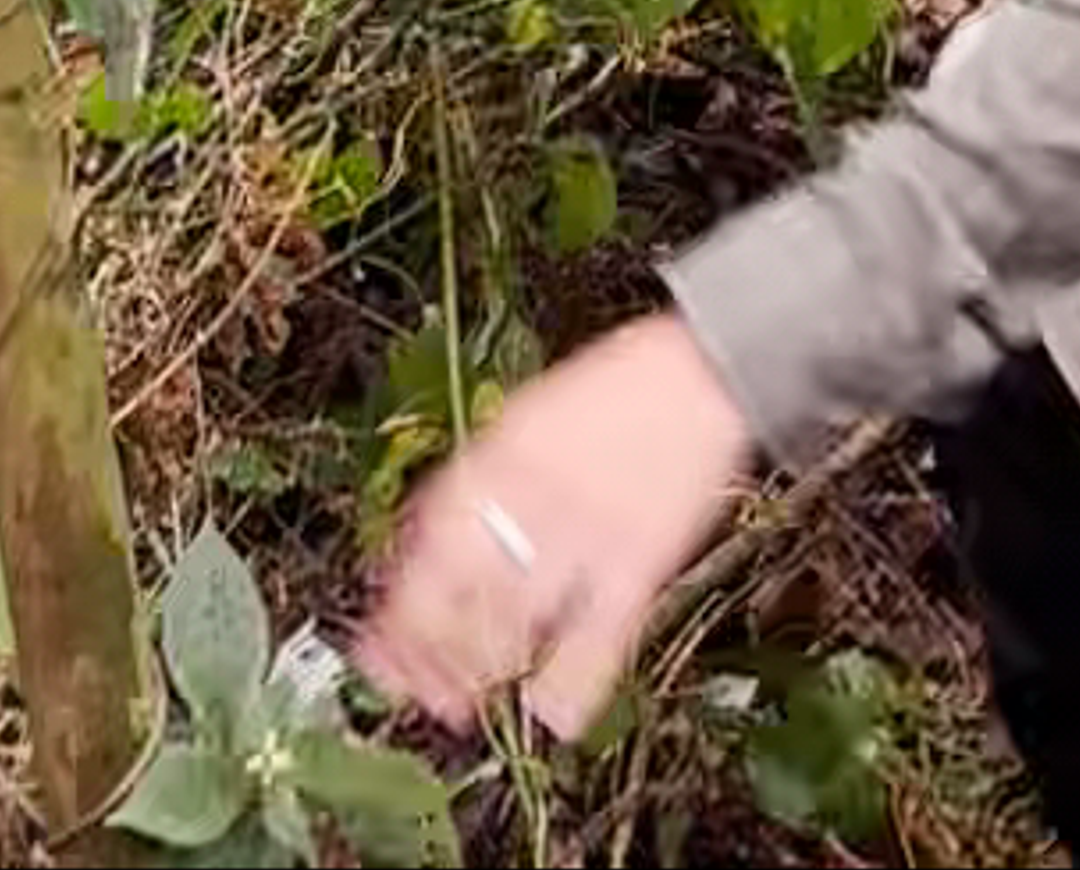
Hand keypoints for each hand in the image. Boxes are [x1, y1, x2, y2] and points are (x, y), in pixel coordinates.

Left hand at [350, 309, 756, 739]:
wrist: (702, 367)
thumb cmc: (621, 385)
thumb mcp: (532, 412)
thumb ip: (489, 472)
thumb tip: (435, 531)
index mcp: (504, 450)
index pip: (430, 538)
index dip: (400, 597)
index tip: (377, 638)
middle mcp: (535, 493)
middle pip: (463, 585)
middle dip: (427, 645)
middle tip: (405, 684)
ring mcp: (587, 531)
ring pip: (517, 617)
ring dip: (481, 666)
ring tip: (454, 706)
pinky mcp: (640, 561)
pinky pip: (600, 635)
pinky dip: (574, 682)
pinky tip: (551, 714)